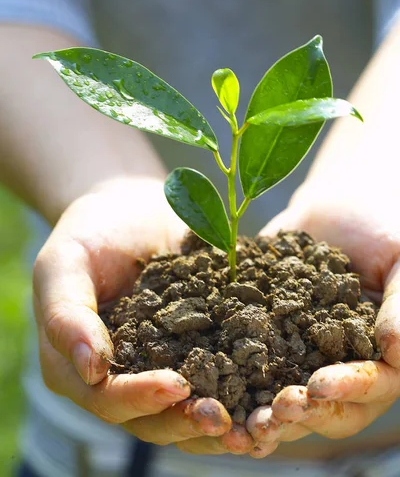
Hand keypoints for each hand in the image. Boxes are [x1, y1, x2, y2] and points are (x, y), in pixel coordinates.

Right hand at [33, 177, 236, 445]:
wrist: (131, 209)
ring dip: (217, 423)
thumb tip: (91, 369)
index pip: (107, 398)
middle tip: (223, 419)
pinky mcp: (196, 352)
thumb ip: (67, 314)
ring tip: (252, 427)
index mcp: (76, 368)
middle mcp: (118, 379)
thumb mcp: (65, 263)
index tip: (176, 385)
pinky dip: (239, 396)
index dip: (139, 398)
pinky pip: (216, 382)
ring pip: (185, 413)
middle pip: (150, 420)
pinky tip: (267, 399)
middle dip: (185, 422)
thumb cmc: (90, 232)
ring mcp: (159, 369)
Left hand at [246, 176, 399, 456]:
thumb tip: (395, 354)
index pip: (373, 385)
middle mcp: (345, 365)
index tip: (317, 384)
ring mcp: (304, 356)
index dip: (347, 389)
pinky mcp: (268, 341)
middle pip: (329, 408)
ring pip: (290, 401)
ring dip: (267, 415)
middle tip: (274, 410)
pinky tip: (214, 398)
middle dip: (302, 412)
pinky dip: (235, 390)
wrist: (335, 204)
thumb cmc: (381, 224)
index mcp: (382, 353)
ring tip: (243, 422)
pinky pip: (253, 372)